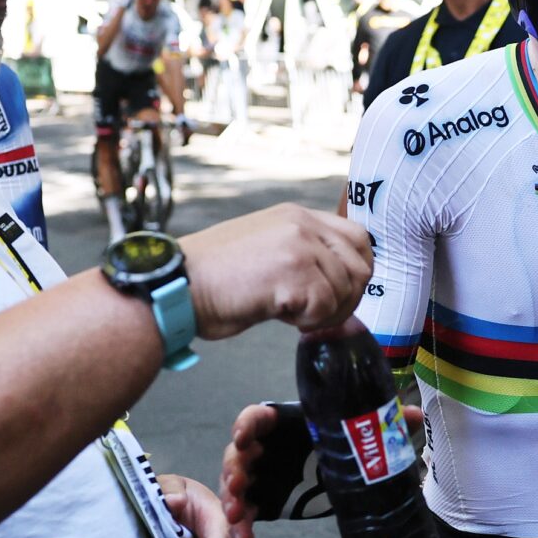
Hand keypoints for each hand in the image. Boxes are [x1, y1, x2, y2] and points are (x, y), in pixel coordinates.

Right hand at [181, 204, 370, 338]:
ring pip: (346, 290)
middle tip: (315, 314)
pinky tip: (280, 315)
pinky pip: (326, 307)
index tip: (337, 294)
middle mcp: (302, 224)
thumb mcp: (266, 250)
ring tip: (288, 312)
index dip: (356, 272)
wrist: (175, 286)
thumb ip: (302, 255)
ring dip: (323, 313)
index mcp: (297, 216)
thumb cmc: (213, 279)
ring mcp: (299, 246)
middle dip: (347, 299)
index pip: (358, 238)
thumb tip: (338, 281)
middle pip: (361, 266)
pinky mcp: (293, 272)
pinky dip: (308, 321)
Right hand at [220, 401, 422, 523]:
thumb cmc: (347, 446)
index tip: (243, 437)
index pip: (257, 417)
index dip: (246, 425)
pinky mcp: (266, 500)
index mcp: (287, 424)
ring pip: (238, 483)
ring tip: (238, 516)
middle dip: (234, 467)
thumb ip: (385, 424)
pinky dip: (244, 526)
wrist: (345, 478)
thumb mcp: (365, 434)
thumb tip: (416, 416)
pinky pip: (248, 511)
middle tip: (238, 484)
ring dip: (233, 499)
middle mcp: (268, 447)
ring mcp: (263, 474)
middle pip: (240, 452)